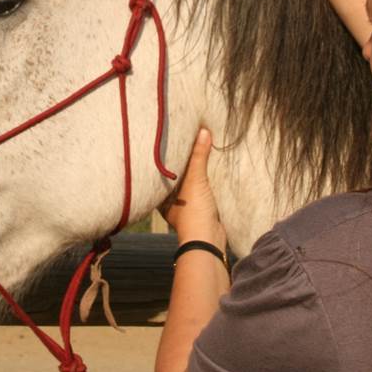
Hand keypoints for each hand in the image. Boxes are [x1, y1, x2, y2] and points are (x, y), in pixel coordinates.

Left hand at [161, 127, 226, 247]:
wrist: (208, 240)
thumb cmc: (193, 212)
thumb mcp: (196, 180)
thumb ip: (198, 156)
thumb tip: (203, 131)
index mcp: (161, 195)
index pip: (162, 170)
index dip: (166, 156)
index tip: (170, 140)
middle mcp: (170, 200)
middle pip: (176, 176)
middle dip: (182, 162)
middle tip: (185, 141)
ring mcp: (185, 206)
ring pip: (188, 184)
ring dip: (194, 172)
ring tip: (200, 151)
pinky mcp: (199, 209)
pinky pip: (200, 190)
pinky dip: (204, 181)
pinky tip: (210, 171)